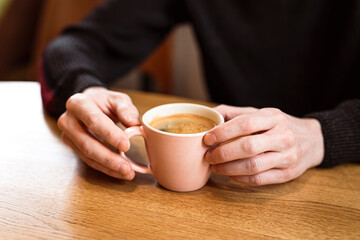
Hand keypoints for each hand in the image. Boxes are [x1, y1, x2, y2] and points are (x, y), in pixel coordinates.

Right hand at [58, 86, 140, 179]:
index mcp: (79, 103)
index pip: (94, 121)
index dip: (110, 135)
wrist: (89, 105)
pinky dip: (105, 168)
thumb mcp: (117, 99)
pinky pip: (89, 161)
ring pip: (87, 156)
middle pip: (87, 143)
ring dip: (108, 167)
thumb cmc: (104, 102)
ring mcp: (68, 135)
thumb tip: (134, 123)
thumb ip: (126, 109)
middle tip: (126, 167)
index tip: (126, 146)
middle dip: (108, 158)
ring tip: (127, 172)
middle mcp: (68, 120)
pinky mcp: (72, 147)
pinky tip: (119, 172)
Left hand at [204, 105, 324, 185]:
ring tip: (215, 167)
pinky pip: (260, 179)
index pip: (246, 124)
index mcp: (274, 117)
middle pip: (248, 147)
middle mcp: (283, 136)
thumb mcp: (261, 113)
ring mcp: (288, 157)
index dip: (223, 132)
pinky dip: (241, 179)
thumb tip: (208, 114)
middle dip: (223, 153)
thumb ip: (235, 113)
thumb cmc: (279, 126)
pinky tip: (230, 174)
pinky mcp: (288, 174)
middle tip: (208, 156)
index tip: (207, 138)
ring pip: (253, 166)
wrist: (313, 140)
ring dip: (229, 169)